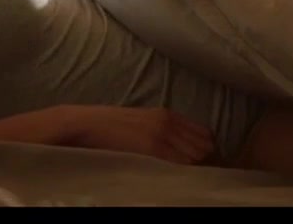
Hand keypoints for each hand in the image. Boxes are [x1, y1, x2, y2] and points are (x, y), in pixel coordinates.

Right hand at [48, 105, 216, 165]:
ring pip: (197, 156)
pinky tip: (176, 177)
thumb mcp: (142, 122)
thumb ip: (163, 130)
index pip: (205, 133)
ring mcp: (161, 134)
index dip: (207, 150)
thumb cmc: (110, 128)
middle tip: (196, 173)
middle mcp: (168, 122)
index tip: (202, 163)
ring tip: (184, 177)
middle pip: (205, 146)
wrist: (86, 125)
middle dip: (205, 160)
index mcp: (167, 114)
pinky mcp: (152, 148)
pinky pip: (181, 163)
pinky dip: (184, 172)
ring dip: (195, 168)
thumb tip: (181, 148)